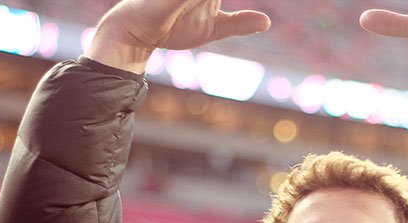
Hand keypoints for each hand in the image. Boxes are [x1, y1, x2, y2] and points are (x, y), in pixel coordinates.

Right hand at [87, 0, 269, 72]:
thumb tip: (267, 22)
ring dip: (208, 1)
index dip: (236, 0)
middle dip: (214, 0)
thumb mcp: (212, 27)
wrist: (139, 33)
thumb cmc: (173, 27)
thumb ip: (238, 24)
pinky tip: (206, 2)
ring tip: (205, 5)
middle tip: (216, 8)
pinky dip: (203, 0)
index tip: (237, 11)